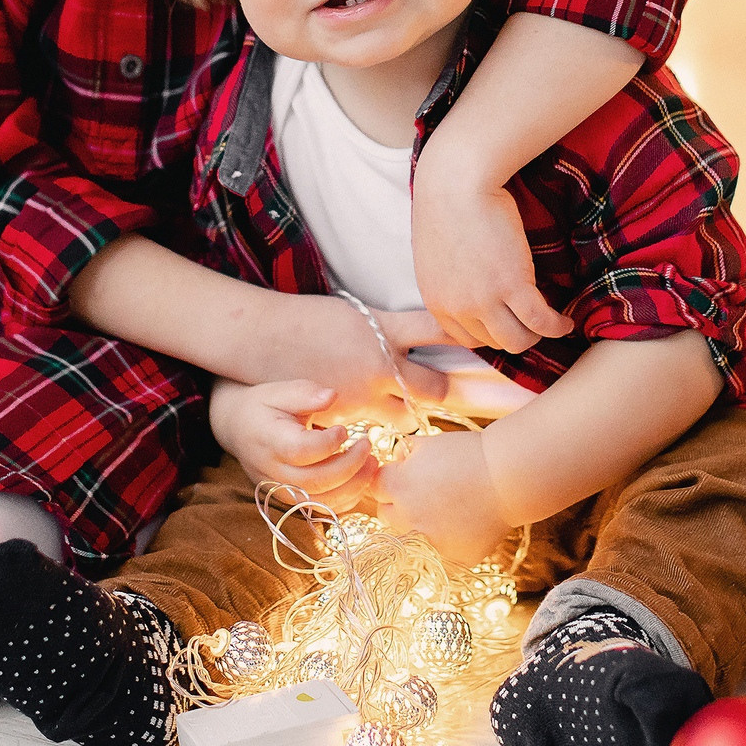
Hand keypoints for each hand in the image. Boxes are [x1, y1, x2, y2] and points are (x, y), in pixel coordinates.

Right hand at [208, 379, 376, 499]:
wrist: (238, 430)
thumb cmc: (263, 407)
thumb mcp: (279, 391)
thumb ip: (305, 393)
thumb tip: (331, 396)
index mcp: (269, 441)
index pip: (300, 451)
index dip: (327, 444)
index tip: (344, 429)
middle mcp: (272, 471)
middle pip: (314, 481)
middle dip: (349, 467)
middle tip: (368, 446)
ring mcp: (281, 490)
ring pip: (320, 501)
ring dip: (353, 486)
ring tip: (372, 464)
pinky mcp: (291, 500)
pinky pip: (321, 508)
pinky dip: (346, 499)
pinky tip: (361, 478)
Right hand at [265, 296, 452, 426]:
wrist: (262, 339)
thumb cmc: (308, 318)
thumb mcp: (357, 312)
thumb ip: (390, 325)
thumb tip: (421, 328)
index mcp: (384, 331)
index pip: (438, 332)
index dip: (464, 335)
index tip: (483, 338)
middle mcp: (380, 367)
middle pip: (435, 388)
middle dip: (443, 390)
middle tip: (447, 388)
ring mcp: (363, 398)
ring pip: (406, 419)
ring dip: (411, 416)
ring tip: (412, 413)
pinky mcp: (344, 419)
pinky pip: (374, 433)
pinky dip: (378, 432)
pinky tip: (379, 427)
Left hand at [373, 430, 511, 567]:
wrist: (510, 476)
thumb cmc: (469, 452)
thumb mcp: (430, 443)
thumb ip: (405, 452)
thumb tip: (397, 459)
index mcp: (399, 487)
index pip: (376, 487)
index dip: (389, 478)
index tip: (403, 474)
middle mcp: (409, 518)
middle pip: (386, 515)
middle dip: (397, 504)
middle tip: (421, 493)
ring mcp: (432, 541)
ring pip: (413, 536)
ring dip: (421, 524)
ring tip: (446, 508)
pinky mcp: (455, 557)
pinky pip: (443, 551)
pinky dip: (451, 539)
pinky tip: (468, 522)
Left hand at [409, 164, 572, 353]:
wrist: (456, 180)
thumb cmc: (447, 202)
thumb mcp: (439, 252)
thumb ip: (451, 277)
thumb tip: (470, 283)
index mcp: (437, 300)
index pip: (467, 338)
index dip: (491, 333)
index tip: (507, 323)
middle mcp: (458, 307)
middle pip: (494, 342)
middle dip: (515, 335)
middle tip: (533, 323)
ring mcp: (484, 300)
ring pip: (518, 340)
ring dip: (537, 335)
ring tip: (551, 323)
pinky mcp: (512, 286)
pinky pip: (541, 322)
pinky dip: (557, 326)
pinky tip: (565, 320)